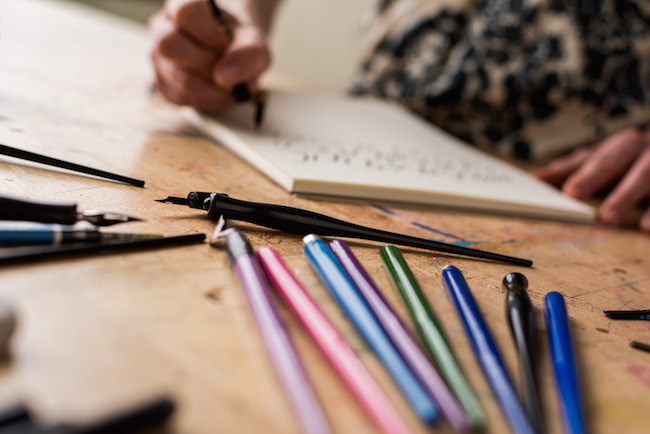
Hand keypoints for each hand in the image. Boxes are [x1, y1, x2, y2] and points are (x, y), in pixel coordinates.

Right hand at [149, 0, 272, 113]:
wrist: (232, 55)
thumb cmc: (239, 43)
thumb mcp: (254, 44)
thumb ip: (248, 54)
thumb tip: (224, 77)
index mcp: (183, 5)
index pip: (186, 12)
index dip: (209, 33)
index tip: (226, 46)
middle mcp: (163, 28)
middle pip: (169, 45)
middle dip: (205, 65)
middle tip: (227, 71)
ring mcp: (158, 57)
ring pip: (175, 78)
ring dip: (210, 90)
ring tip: (229, 87)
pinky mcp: (162, 83)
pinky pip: (178, 98)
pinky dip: (205, 102)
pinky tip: (218, 93)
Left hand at [534, 128, 649, 232]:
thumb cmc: (630, 160)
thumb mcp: (601, 161)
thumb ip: (570, 170)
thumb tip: (535, 180)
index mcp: (622, 147)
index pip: (601, 159)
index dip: (587, 175)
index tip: (571, 192)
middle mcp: (644, 153)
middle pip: (629, 164)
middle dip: (613, 185)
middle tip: (597, 209)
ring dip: (633, 197)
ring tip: (623, 222)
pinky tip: (648, 229)